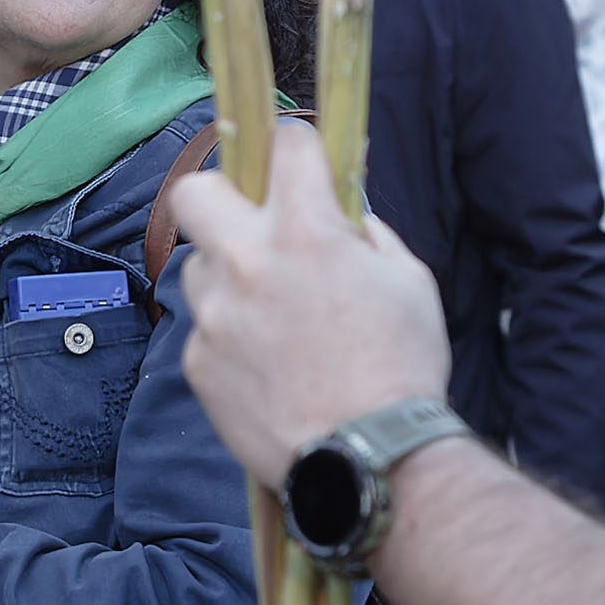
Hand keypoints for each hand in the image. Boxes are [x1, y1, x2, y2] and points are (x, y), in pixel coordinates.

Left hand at [172, 120, 452, 484]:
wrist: (368, 461)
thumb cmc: (401, 371)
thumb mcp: (410, 282)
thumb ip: (368, 233)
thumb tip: (344, 210)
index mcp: (306, 231)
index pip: (286, 142)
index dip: (297, 147)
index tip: (301, 162)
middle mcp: (248, 262)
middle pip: (194, 191)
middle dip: (220, 196)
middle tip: (249, 223)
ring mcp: (215, 315)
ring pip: (198, 267)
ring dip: (227, 277)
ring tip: (270, 315)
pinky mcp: (198, 362)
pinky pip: (205, 329)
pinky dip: (229, 337)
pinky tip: (267, 365)